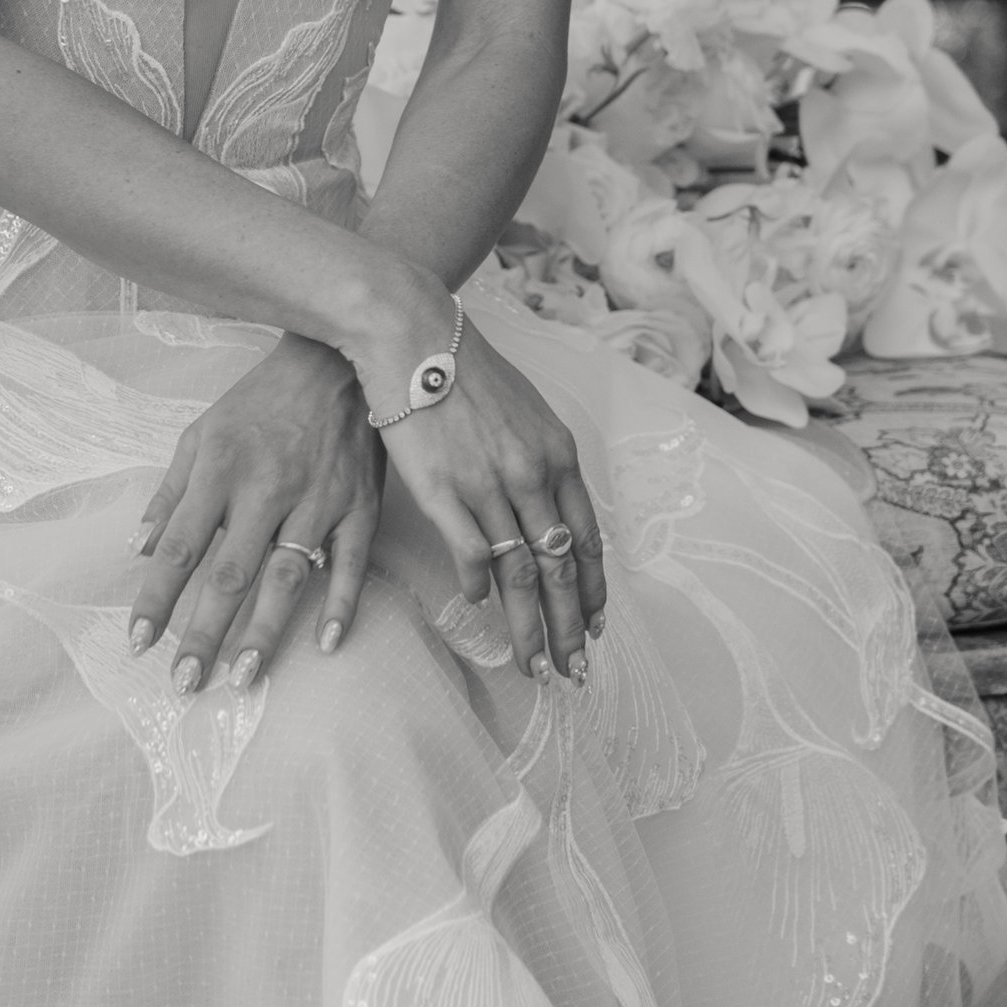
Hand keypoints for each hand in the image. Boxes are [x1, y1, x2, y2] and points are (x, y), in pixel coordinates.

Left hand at [127, 335, 382, 696]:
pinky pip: (349, 562)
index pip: (178, 546)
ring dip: (264, 631)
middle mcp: (265, 489)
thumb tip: (137, 548)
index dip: (156, 598)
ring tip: (243, 678)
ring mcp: (317, 500)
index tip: (138, 643)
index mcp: (220, 470)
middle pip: (229, 572)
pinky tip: (326, 643)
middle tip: (184, 683)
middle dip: (203, 632)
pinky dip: (340, 603)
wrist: (337, 360)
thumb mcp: (202, 433)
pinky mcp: (360, 506)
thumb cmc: (260, 402)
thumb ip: (170, 492)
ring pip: (286, 575)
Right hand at [349, 270, 606, 684]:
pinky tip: (478, 607)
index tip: (594, 629)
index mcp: (557, 457)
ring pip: (521, 573)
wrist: (413, 333)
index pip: (587, 541)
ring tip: (533, 666)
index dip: (591, 592)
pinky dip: (477, 586)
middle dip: (569, 629)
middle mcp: (532, 475)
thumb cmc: (465, 369)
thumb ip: (540, 461)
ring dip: (529, 627)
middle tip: (574, 673)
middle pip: (561, 569)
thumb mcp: (525, 412)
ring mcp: (489, 485)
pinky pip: (469, 553)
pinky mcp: (442, 490)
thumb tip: (547, 508)